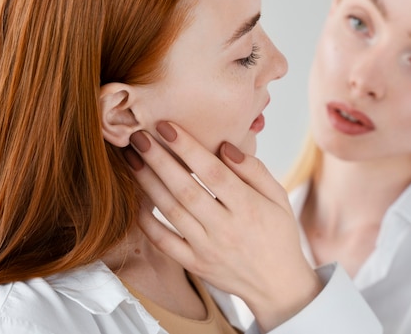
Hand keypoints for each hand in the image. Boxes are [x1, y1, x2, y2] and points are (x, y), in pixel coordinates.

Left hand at [124, 122, 321, 331]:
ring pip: (171, 211)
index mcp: (249, 207)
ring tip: (132, 159)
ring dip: (148, 183)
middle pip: (186, 189)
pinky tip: (136, 198)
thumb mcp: (279, 197)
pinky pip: (164, 242)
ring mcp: (207, 248)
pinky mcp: (195, 264)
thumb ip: (254, 170)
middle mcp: (226, 228)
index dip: (188, 147)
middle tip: (138, 137)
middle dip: (159, 160)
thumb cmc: (278, 233)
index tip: (166, 127)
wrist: (278, 284)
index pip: (213, 172)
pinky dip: (147, 221)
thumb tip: (224, 146)